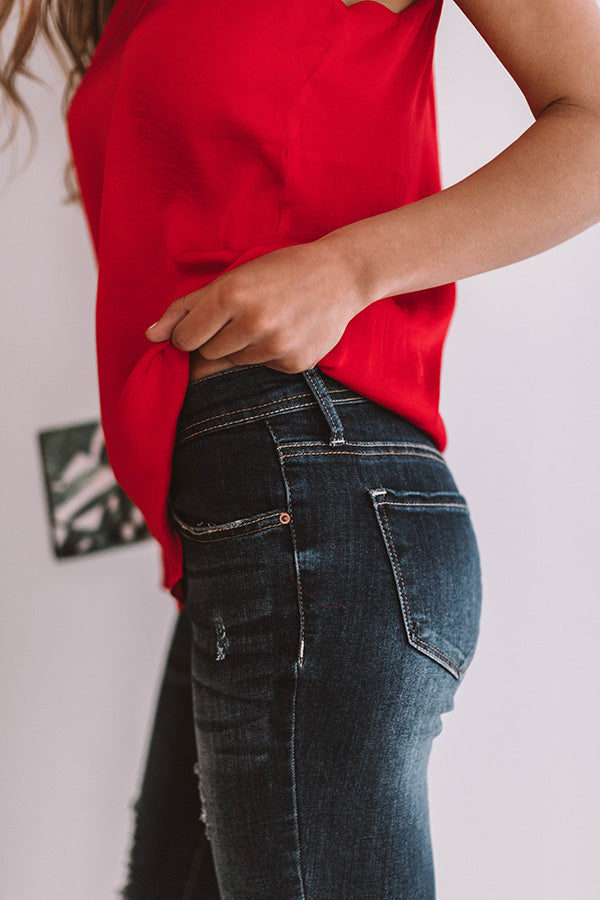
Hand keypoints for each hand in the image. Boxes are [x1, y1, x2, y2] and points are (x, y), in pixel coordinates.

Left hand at [145, 236, 369, 372]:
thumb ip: (186, 307)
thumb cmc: (280, 271)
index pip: (184, 339)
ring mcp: (276, 346)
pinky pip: (263, 367)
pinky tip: (288, 330)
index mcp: (231, 295)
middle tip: (244, 314)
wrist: (341, 275)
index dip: (189, 332)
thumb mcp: (232, 277)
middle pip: (208, 352)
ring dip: (243, 345)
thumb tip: (149, 336)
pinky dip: (270, 352)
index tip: (204, 322)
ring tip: (268, 319)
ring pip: (235, 361)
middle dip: (218, 337)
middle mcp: (253, 322)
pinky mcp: (294, 363)